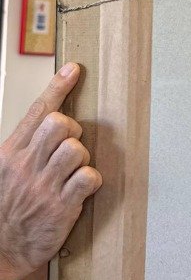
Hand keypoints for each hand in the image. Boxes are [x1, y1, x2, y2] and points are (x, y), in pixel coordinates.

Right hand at [0, 63, 101, 279]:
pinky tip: (84, 189)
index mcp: (11, 153)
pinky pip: (88, 177)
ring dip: (82, 158)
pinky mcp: (61, 207)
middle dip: (73, 130)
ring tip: (73, 173)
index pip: (38, 112)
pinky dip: (92, 180)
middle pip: (60, 124)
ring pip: (76, 149)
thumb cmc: (7, 209)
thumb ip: (26, 148)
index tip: (74, 70)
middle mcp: (26, 166)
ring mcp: (44, 186)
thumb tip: (50, 123)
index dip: (58, 88)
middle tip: (70, 148)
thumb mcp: (5, 171)